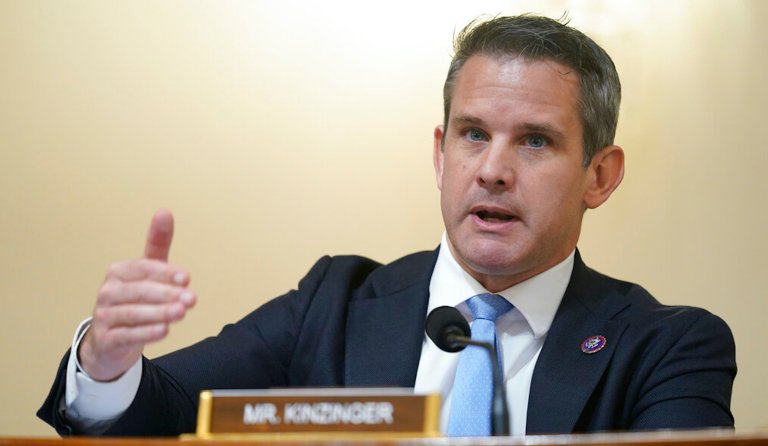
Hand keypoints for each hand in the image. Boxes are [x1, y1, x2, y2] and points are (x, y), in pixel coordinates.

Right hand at [78, 209, 196, 380]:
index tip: (187, 278)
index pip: (145, 269)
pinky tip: (165, 331)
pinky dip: (147, 333)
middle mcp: (108, 291)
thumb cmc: (134, 299)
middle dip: (168, 294)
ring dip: (160, 313)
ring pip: (134, 313)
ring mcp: (104, 316)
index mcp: (119, 271)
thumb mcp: (147, 272)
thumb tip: (164, 211)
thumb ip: (157, 244)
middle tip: (191, 299)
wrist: (110, 340)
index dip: (166, 273)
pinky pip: (127, 335)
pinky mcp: (107, 339)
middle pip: (141, 291)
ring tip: (181, 313)